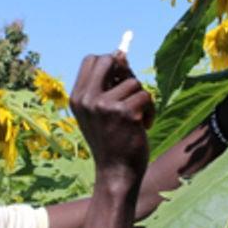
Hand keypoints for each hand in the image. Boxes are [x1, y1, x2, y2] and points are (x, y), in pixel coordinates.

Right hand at [70, 53, 153, 179]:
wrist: (116, 173)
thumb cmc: (111, 141)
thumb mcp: (102, 112)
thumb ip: (108, 86)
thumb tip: (121, 54)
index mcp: (77, 98)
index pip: (91, 60)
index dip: (108, 64)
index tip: (119, 79)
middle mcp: (87, 99)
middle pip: (109, 60)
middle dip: (125, 71)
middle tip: (131, 91)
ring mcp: (105, 106)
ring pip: (133, 82)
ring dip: (141, 98)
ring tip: (137, 118)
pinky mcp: (125, 113)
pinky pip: (146, 96)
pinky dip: (150, 111)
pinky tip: (143, 127)